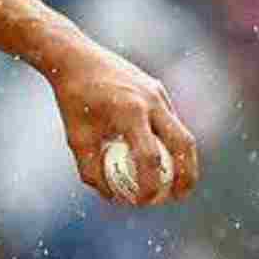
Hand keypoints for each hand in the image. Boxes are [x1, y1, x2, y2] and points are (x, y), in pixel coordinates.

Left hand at [44, 35, 199, 204]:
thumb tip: (112, 197)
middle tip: (179, 197)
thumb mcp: (75, 136)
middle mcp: (151, 101)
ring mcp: (158, 92)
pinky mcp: (157, 88)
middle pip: (182, 145)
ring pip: (181, 132)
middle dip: (186, 176)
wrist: (73, 56)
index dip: (151, 186)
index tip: (145, 202)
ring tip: (175, 182)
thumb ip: (91, 169)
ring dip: (183, 159)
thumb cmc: (72, 98)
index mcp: (130, 112)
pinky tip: (160, 154)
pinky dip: (170, 139)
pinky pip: (170, 119)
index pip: (149, 158)